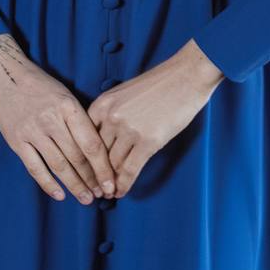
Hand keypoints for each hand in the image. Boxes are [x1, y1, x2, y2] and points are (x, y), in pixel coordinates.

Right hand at [0, 33, 117, 205]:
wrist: (4, 75)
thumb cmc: (39, 84)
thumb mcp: (64, 93)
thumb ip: (78, 118)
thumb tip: (96, 148)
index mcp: (68, 106)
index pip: (91, 143)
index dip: (103, 166)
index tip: (111, 182)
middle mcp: (51, 120)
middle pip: (77, 157)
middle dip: (92, 179)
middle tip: (102, 194)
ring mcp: (33, 132)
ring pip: (59, 165)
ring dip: (74, 185)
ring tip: (86, 199)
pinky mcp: (16, 141)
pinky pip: (35, 168)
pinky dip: (48, 184)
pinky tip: (60, 195)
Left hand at [85, 38, 224, 198]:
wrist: (186, 76)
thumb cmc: (158, 84)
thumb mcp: (124, 94)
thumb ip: (111, 115)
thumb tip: (106, 142)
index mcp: (102, 104)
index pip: (85, 138)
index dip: (84, 159)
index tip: (83, 172)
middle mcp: (111, 117)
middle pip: (97, 154)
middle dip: (95, 173)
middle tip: (94, 188)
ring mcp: (129, 130)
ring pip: (113, 164)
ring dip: (109, 182)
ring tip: (107, 193)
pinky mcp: (148, 141)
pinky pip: (130, 170)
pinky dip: (124, 184)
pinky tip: (120, 192)